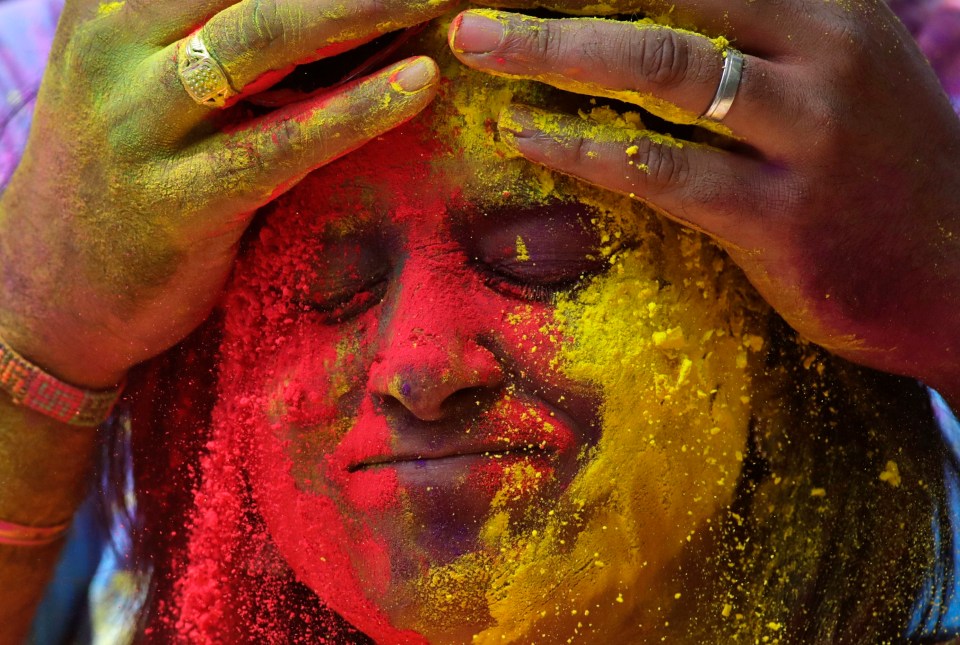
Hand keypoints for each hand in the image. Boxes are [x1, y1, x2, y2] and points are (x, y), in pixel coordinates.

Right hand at [0, 0, 457, 387]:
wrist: (43, 295)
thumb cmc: (122, 181)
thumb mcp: (149, 85)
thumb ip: (221, 39)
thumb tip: (340, 16)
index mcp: (113, 4)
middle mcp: (115, 45)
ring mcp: (137, 124)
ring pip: (262, 36)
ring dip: (367, 6)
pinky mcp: (174, 204)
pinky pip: (277, 145)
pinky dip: (355, 110)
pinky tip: (420, 84)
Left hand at [449, 1, 959, 398]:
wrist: (957, 271)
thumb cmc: (874, 170)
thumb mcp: (835, 69)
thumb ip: (760, 28)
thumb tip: (654, 14)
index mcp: (827, 1)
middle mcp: (824, 46)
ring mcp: (808, 130)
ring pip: (658, 67)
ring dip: (550, 49)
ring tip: (477, 43)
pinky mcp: (782, 215)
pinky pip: (661, 169)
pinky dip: (582, 145)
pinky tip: (525, 132)